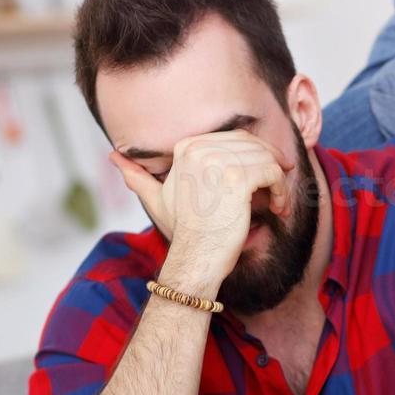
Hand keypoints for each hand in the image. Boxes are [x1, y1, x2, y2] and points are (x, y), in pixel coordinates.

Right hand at [111, 130, 293, 286]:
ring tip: (278, 202)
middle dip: (271, 162)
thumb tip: (113, 156)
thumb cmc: (183, 230)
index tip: (265, 173)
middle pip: (252, 144)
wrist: (194, 256)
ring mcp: (218, 163)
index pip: (234, 137)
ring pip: (266, 158)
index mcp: (186, 148)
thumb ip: (138, 176)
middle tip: (280, 182)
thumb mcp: (158, 198)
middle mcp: (200, 150)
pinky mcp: (237, 179)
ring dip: (279, 180)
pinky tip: (279, 207)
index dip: (255, 153)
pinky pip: (272, 173)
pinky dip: (282, 190)